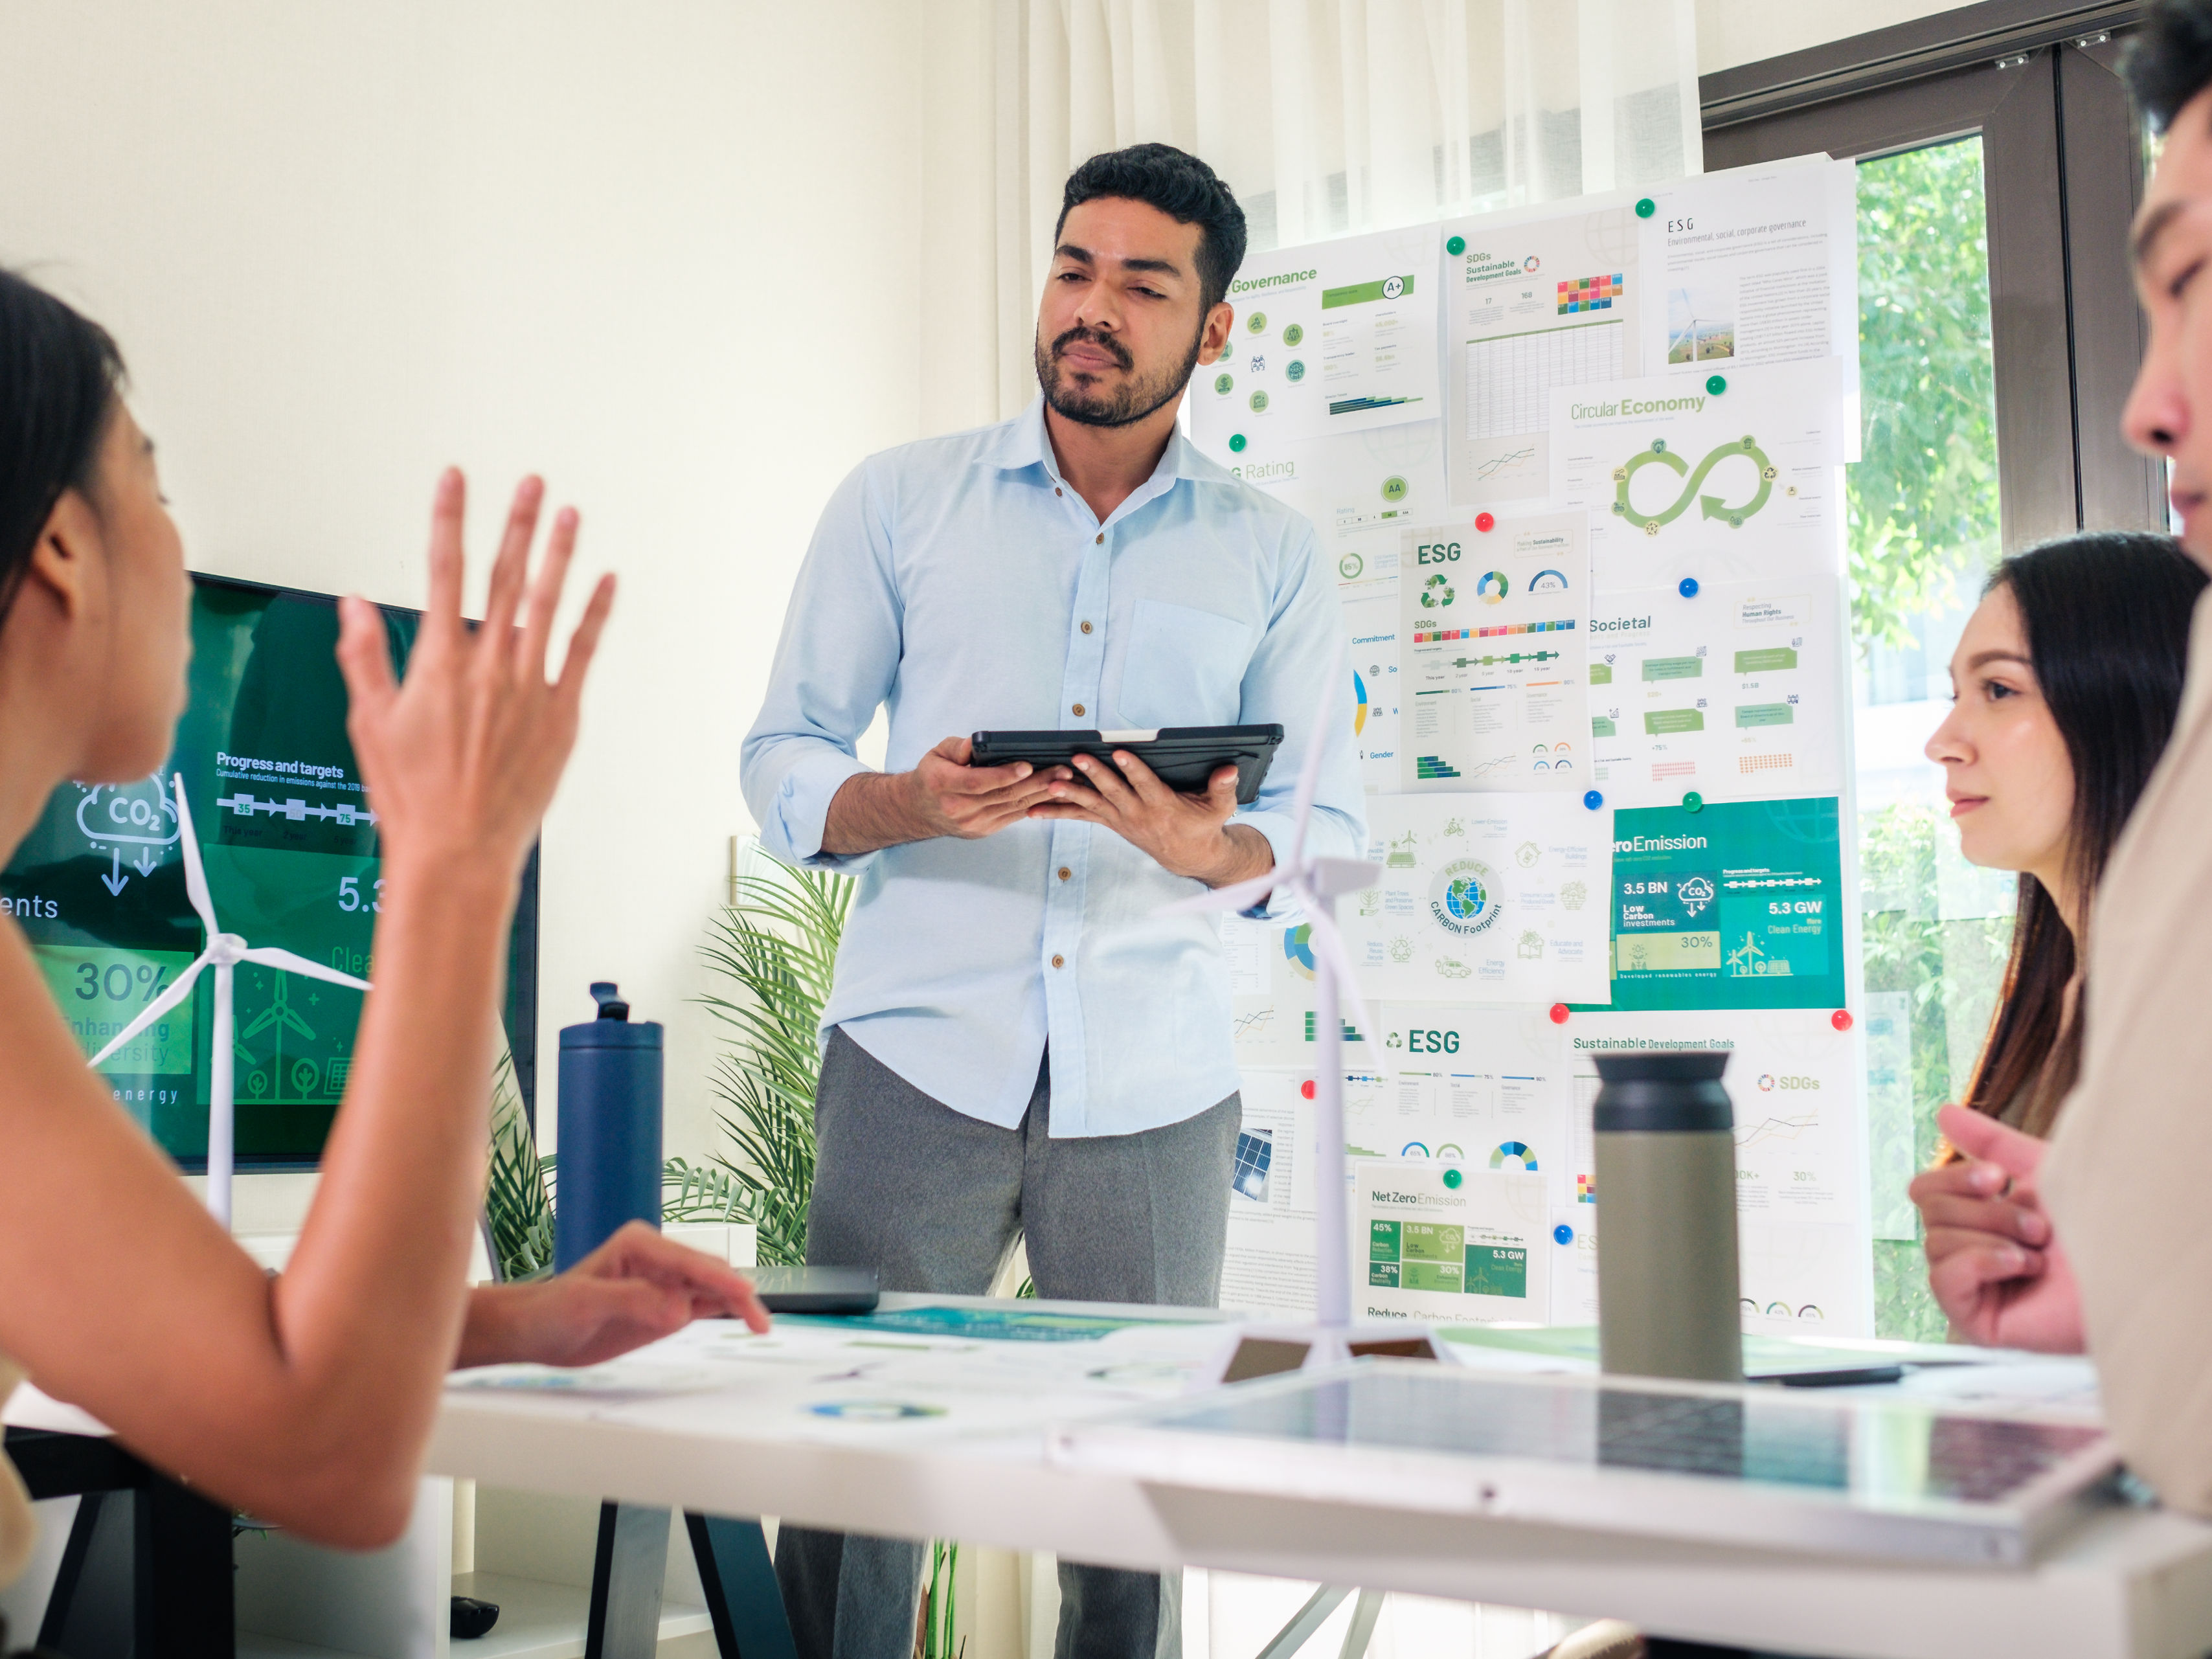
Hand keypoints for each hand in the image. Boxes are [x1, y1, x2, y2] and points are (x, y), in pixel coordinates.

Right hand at [336, 470, 614, 883]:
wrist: (457, 850)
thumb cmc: (410, 796)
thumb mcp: (371, 722)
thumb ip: (364, 655)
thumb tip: (353, 602)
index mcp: (439, 663)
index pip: (442, 571)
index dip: (449, 519)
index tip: (454, 480)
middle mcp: (489, 667)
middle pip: (504, 577)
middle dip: (516, 524)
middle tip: (531, 482)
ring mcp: (530, 689)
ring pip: (547, 605)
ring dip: (559, 555)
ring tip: (569, 513)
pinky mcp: (562, 716)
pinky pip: (582, 653)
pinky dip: (594, 615)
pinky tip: (607, 582)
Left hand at [456, 1222, 770, 1369]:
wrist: (535, 1332)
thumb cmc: (551, 1311)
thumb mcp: (585, 1304)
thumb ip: (633, 1301)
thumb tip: (680, 1309)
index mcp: (640, 1243)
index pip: (689, 1260)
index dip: (719, 1279)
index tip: (744, 1295)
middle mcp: (659, 1257)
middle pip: (710, 1271)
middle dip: (736, 1292)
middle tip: (759, 1323)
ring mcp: (666, 1282)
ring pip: (714, 1288)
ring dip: (738, 1303)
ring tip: (761, 1326)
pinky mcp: (667, 1305)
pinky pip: (705, 1304)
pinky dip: (727, 1311)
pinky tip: (746, 1321)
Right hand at [908, 735, 1068, 837]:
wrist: (919, 811)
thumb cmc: (932, 776)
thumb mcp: (936, 754)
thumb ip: (956, 748)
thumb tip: (975, 746)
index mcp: (943, 785)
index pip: (978, 782)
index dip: (1004, 775)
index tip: (1027, 766)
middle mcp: (958, 808)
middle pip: (1003, 795)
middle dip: (1036, 783)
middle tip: (1062, 770)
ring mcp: (973, 823)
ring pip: (1013, 807)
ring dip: (1042, 794)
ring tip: (1065, 780)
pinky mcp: (984, 830)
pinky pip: (1013, 816)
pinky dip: (1035, 805)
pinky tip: (1053, 794)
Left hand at [1028, 752, 1266, 884]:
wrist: (1188, 855)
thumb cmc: (1204, 824)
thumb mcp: (1220, 807)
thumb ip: (1222, 787)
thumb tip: (1229, 769)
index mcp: (1163, 806)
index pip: (1146, 784)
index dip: (1133, 769)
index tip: (1120, 752)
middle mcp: (1137, 814)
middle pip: (1113, 792)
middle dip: (1094, 775)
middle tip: (1076, 759)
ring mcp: (1121, 819)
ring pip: (1092, 804)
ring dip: (1069, 794)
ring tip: (1049, 785)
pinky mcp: (1110, 822)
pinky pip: (1081, 816)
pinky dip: (1059, 811)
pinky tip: (1034, 809)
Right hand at [1913, 1104, 2082, 1351]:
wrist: (2134, 1269)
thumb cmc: (2101, 1226)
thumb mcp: (2040, 1171)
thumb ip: (1991, 1143)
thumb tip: (1944, 1113)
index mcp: (1980, 1219)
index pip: (1926, 1191)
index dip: (1953, 1177)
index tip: (1997, 1178)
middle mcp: (1970, 1252)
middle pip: (1931, 1212)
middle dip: (1989, 1211)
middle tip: (2038, 1227)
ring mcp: (1972, 1288)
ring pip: (1936, 1243)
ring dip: (1993, 1237)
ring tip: (2038, 1253)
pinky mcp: (1975, 1321)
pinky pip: (1944, 1280)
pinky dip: (1981, 1262)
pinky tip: (2021, 1266)